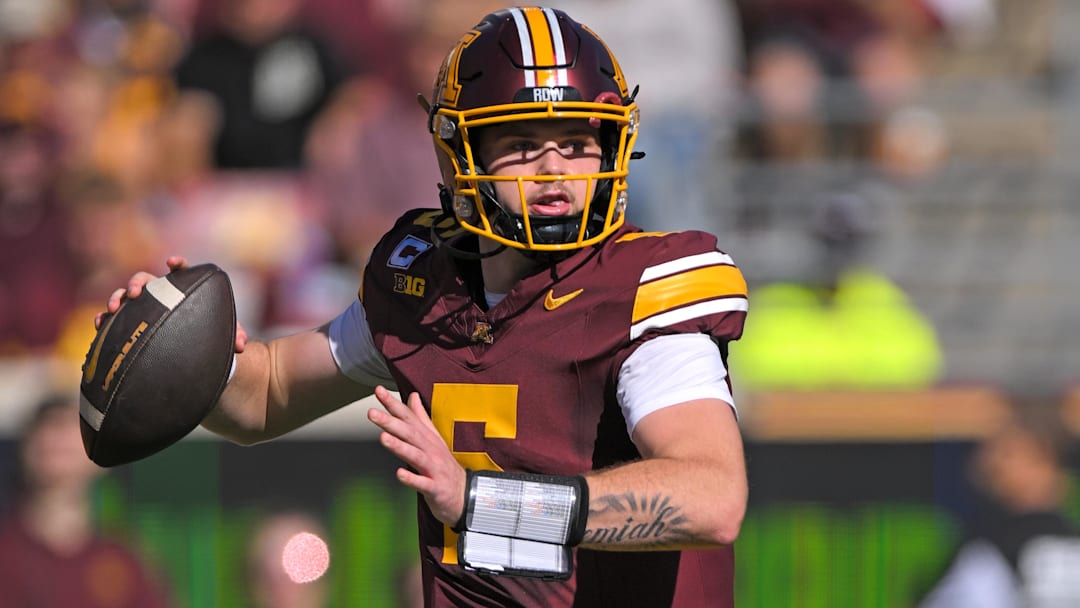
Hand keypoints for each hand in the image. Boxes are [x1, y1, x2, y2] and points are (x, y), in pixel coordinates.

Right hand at [95, 256, 248, 352]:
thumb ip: (234, 334)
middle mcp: (160, 293)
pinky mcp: (130, 322)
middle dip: (138, 282)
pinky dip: (106, 320)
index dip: (177, 264)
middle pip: (146, 279)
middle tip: (136, 292)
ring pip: (125, 296)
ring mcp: (143, 307)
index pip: (181, 272)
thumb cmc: (209, 333)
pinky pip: (114, 319)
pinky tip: (100, 325)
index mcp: (183, 289)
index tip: (172, 263)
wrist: (193, 349)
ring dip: (117, 298)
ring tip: (114, 308)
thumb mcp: (222, 333)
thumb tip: (242, 345)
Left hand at [368, 386, 465, 526]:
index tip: (378, 391)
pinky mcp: (435, 487)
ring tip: (383, 438)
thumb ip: (421, 417)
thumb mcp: (433, 438)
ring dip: (399, 446)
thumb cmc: (444, 465)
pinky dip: (411, 478)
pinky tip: (399, 473)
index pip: (408, 417)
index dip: (393, 404)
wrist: (466, 493)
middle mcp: (430, 450)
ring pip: (415, 455)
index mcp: (428, 437)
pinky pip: (422, 483)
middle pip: (409, 433)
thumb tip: (412, 396)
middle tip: (372, 413)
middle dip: (391, 422)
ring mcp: (434, 468)